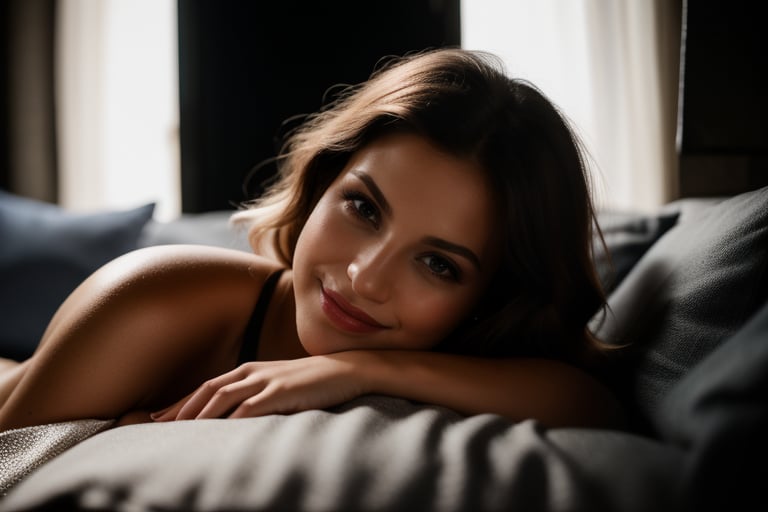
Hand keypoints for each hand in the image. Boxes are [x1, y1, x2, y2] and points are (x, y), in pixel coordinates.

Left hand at [150, 353, 367, 420]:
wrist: (345, 370)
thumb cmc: (312, 381)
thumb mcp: (278, 384)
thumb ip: (257, 395)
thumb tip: (236, 417)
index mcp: (249, 370)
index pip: (207, 387)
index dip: (181, 402)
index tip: (158, 417)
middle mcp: (252, 372)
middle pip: (207, 390)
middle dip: (181, 408)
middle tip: (157, 426)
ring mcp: (266, 380)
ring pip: (222, 397)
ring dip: (198, 415)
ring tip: (179, 431)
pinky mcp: (280, 392)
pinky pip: (249, 407)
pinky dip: (230, 420)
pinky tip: (217, 432)